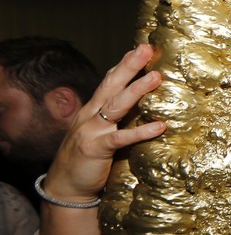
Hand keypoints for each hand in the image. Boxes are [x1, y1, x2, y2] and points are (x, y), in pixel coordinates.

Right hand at [43, 44, 165, 202]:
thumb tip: (140, 107)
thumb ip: (116, 119)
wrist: (66, 186)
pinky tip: (160, 126)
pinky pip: (121, 138)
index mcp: (93, 110)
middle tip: (146, 49)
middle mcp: (91, 115)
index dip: (124, 64)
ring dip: (136, 90)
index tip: (141, 48)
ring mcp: (92, 130)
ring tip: (156, 77)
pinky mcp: (96, 148)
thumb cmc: (87, 159)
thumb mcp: (100, 133)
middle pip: (111, 85)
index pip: (109, 81)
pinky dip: (141, 132)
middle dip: (129, 66)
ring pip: (116, 105)